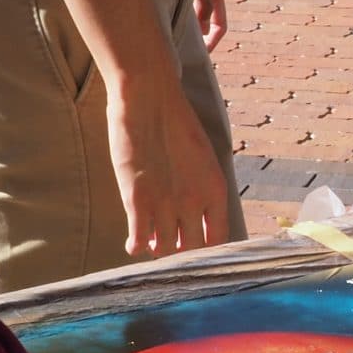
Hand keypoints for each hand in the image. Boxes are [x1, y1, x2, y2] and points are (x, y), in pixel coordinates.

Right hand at [106, 71, 233, 260]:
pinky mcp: (138, 200)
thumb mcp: (203, 159)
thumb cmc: (176, 125)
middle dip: (181, 253)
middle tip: (170, 245)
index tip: (196, 250)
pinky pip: (139, 241)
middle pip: (193, 250)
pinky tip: (133, 243)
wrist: (150, 100)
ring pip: (164, 249)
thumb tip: (197, 216)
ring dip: (157, 249)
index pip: (220, 241)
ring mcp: (166, 204)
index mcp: (216, 191)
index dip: (207, 251)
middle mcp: (194, 202)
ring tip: (150, 240)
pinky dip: (136, 246)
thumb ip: (203, 189)